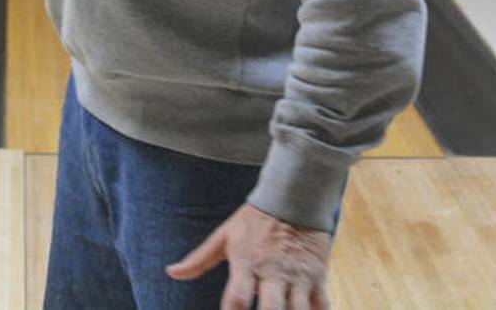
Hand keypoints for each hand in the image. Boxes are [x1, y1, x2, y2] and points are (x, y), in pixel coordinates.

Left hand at [166, 203, 332, 309]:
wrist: (294, 196)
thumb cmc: (254, 220)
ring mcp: (297, 276)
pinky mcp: (318, 276)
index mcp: (247, 264)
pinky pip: (324, 305)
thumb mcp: (224, 237)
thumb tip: (171, 272)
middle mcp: (272, 273)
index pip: (237, 299)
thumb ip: (199, 259)